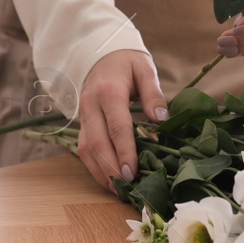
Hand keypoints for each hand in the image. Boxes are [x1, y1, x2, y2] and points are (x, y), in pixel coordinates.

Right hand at [76, 49, 167, 191]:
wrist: (99, 52)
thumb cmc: (126, 62)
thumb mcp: (144, 69)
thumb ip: (153, 94)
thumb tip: (162, 120)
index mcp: (109, 91)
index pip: (116, 126)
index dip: (124, 151)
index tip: (133, 171)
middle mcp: (91, 106)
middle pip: (97, 143)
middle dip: (111, 168)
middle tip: (128, 187)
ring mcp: (83, 116)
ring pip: (85, 149)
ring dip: (100, 172)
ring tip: (118, 190)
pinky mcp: (81, 123)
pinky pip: (82, 148)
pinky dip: (94, 167)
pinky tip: (108, 180)